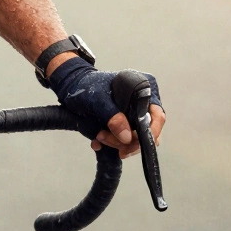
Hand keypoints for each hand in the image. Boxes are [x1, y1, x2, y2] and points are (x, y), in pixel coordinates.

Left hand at [47, 59, 165, 159]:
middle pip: (147, 131)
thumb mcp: (98, 99)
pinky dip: (112, 144)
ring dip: (117, 143)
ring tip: (99, 137)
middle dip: (127, 141)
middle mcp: (144, 102)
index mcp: (144, 88)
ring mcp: (135, 114)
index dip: (150, 133)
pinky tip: (98, 143)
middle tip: (104, 139)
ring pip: (135, 139)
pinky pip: (124, 140)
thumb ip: (112, 116)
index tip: (132, 144)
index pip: (157, 115)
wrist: (72, 87)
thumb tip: (127, 138)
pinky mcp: (125, 124)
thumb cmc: (86, 86)